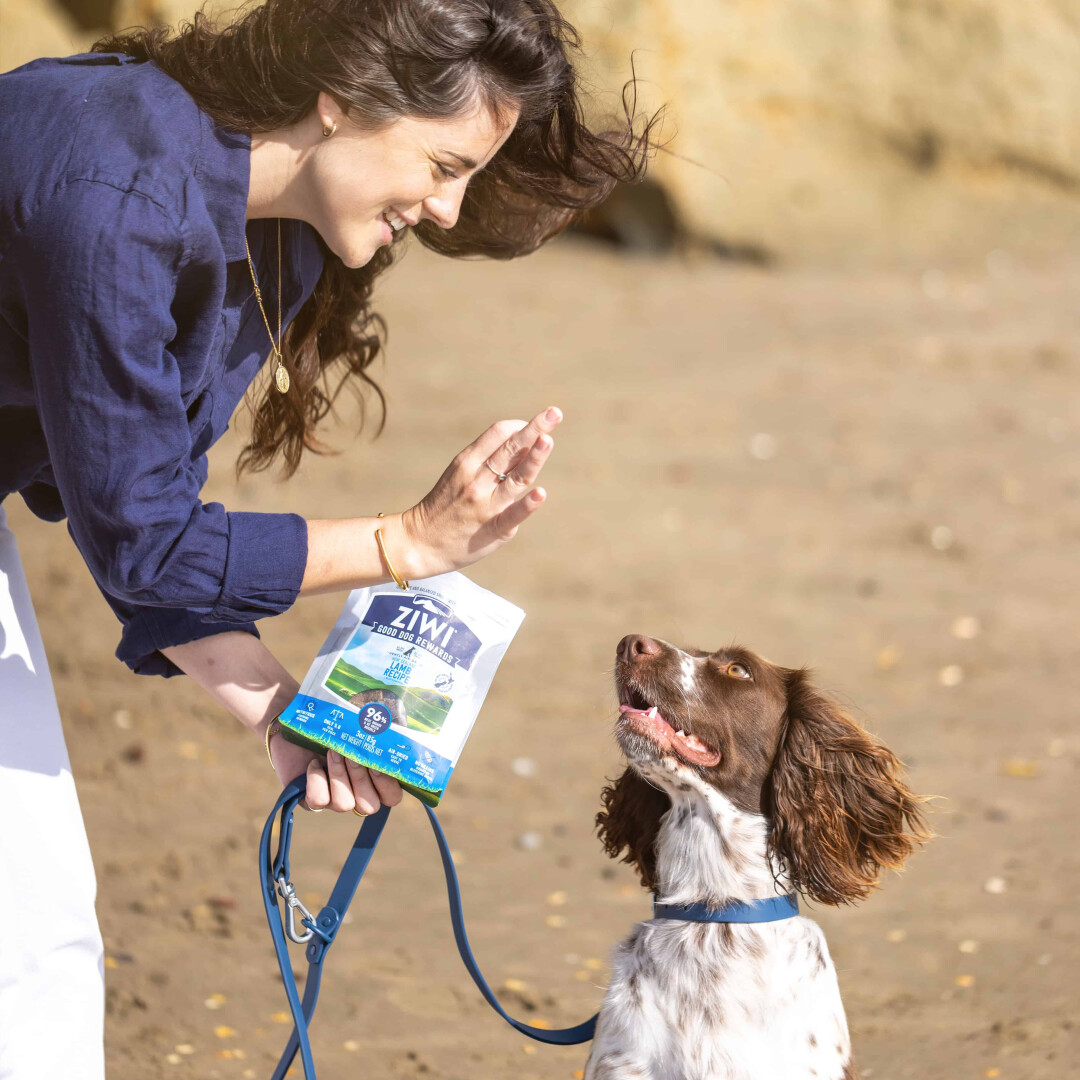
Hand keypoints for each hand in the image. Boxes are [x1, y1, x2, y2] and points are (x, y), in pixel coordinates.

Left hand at [267, 726, 402, 813]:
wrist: (303, 718)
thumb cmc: (339, 719)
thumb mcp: (364, 720)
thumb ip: (383, 728)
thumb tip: (393, 729)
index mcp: (376, 778)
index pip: (392, 796)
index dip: (387, 785)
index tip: (376, 763)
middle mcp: (357, 793)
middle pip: (369, 806)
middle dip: (361, 779)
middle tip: (352, 755)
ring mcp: (334, 799)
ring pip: (344, 804)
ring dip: (339, 775)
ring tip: (332, 752)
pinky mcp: (311, 800)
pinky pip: (319, 801)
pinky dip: (317, 780)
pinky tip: (314, 763)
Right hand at [395, 405, 561, 578]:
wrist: (419, 543)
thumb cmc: (445, 505)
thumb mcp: (459, 474)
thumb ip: (490, 461)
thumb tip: (527, 443)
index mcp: (466, 462)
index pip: (498, 434)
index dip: (520, 426)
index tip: (534, 426)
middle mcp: (476, 480)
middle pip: (509, 449)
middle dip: (534, 429)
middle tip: (554, 412)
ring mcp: (485, 505)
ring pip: (516, 478)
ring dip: (534, 458)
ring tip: (548, 440)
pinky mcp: (493, 529)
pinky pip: (512, 515)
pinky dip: (526, 504)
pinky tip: (540, 493)